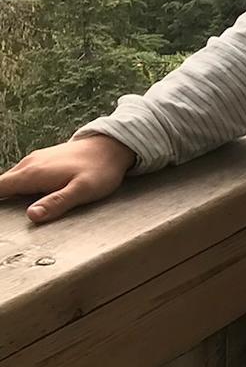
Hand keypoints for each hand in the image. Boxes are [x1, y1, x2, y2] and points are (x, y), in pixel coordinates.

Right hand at [0, 135, 136, 221]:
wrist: (113, 145)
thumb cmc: (101, 169)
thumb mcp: (83, 190)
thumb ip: (57, 202)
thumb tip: (32, 215)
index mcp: (32, 174)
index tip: (1, 218)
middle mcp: (28, 165)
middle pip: (0, 186)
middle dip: (1, 201)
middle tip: (7, 220)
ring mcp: (35, 161)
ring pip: (10, 181)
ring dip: (7, 195)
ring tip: (12, 213)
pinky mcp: (43, 161)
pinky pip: (21, 176)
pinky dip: (17, 188)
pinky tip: (26, 199)